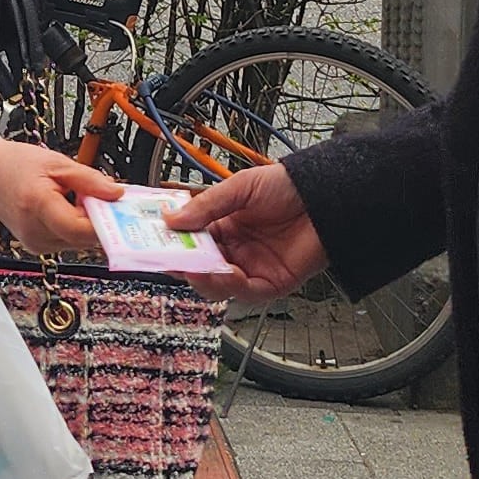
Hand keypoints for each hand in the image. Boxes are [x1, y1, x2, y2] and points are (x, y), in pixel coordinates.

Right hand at [0, 140, 122, 257]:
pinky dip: (76, 226)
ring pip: (79, 242)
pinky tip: (68, 208)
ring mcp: (36, 242)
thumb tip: (116, 193)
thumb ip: (90, 180)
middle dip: (99, 219)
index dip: (104, 221)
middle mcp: (35, 231)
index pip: (80, 228)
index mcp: (38, 205)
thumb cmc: (16, 166)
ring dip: (87, 222)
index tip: (119, 209)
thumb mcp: (57, 162)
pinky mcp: (38, 246)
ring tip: (77, 198)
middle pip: (83, 237)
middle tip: (103, 197)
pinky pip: (69, 240)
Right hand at [169, 161, 328, 298]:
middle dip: (182, 263)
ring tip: (195, 267)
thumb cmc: (288, 187)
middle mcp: (236, 248)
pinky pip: (243, 292)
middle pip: (199, 266)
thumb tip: (171, 218)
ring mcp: (252, 267)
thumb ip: (206, 206)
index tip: (153, 242)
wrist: (325, 196)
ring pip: (217, 284)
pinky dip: (230, 286)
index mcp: (224, 225)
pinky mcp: (270, 283)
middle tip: (167, 258)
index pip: (190, 241)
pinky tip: (226, 272)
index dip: (172, 243)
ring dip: (203, 278)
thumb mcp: (240, 188)